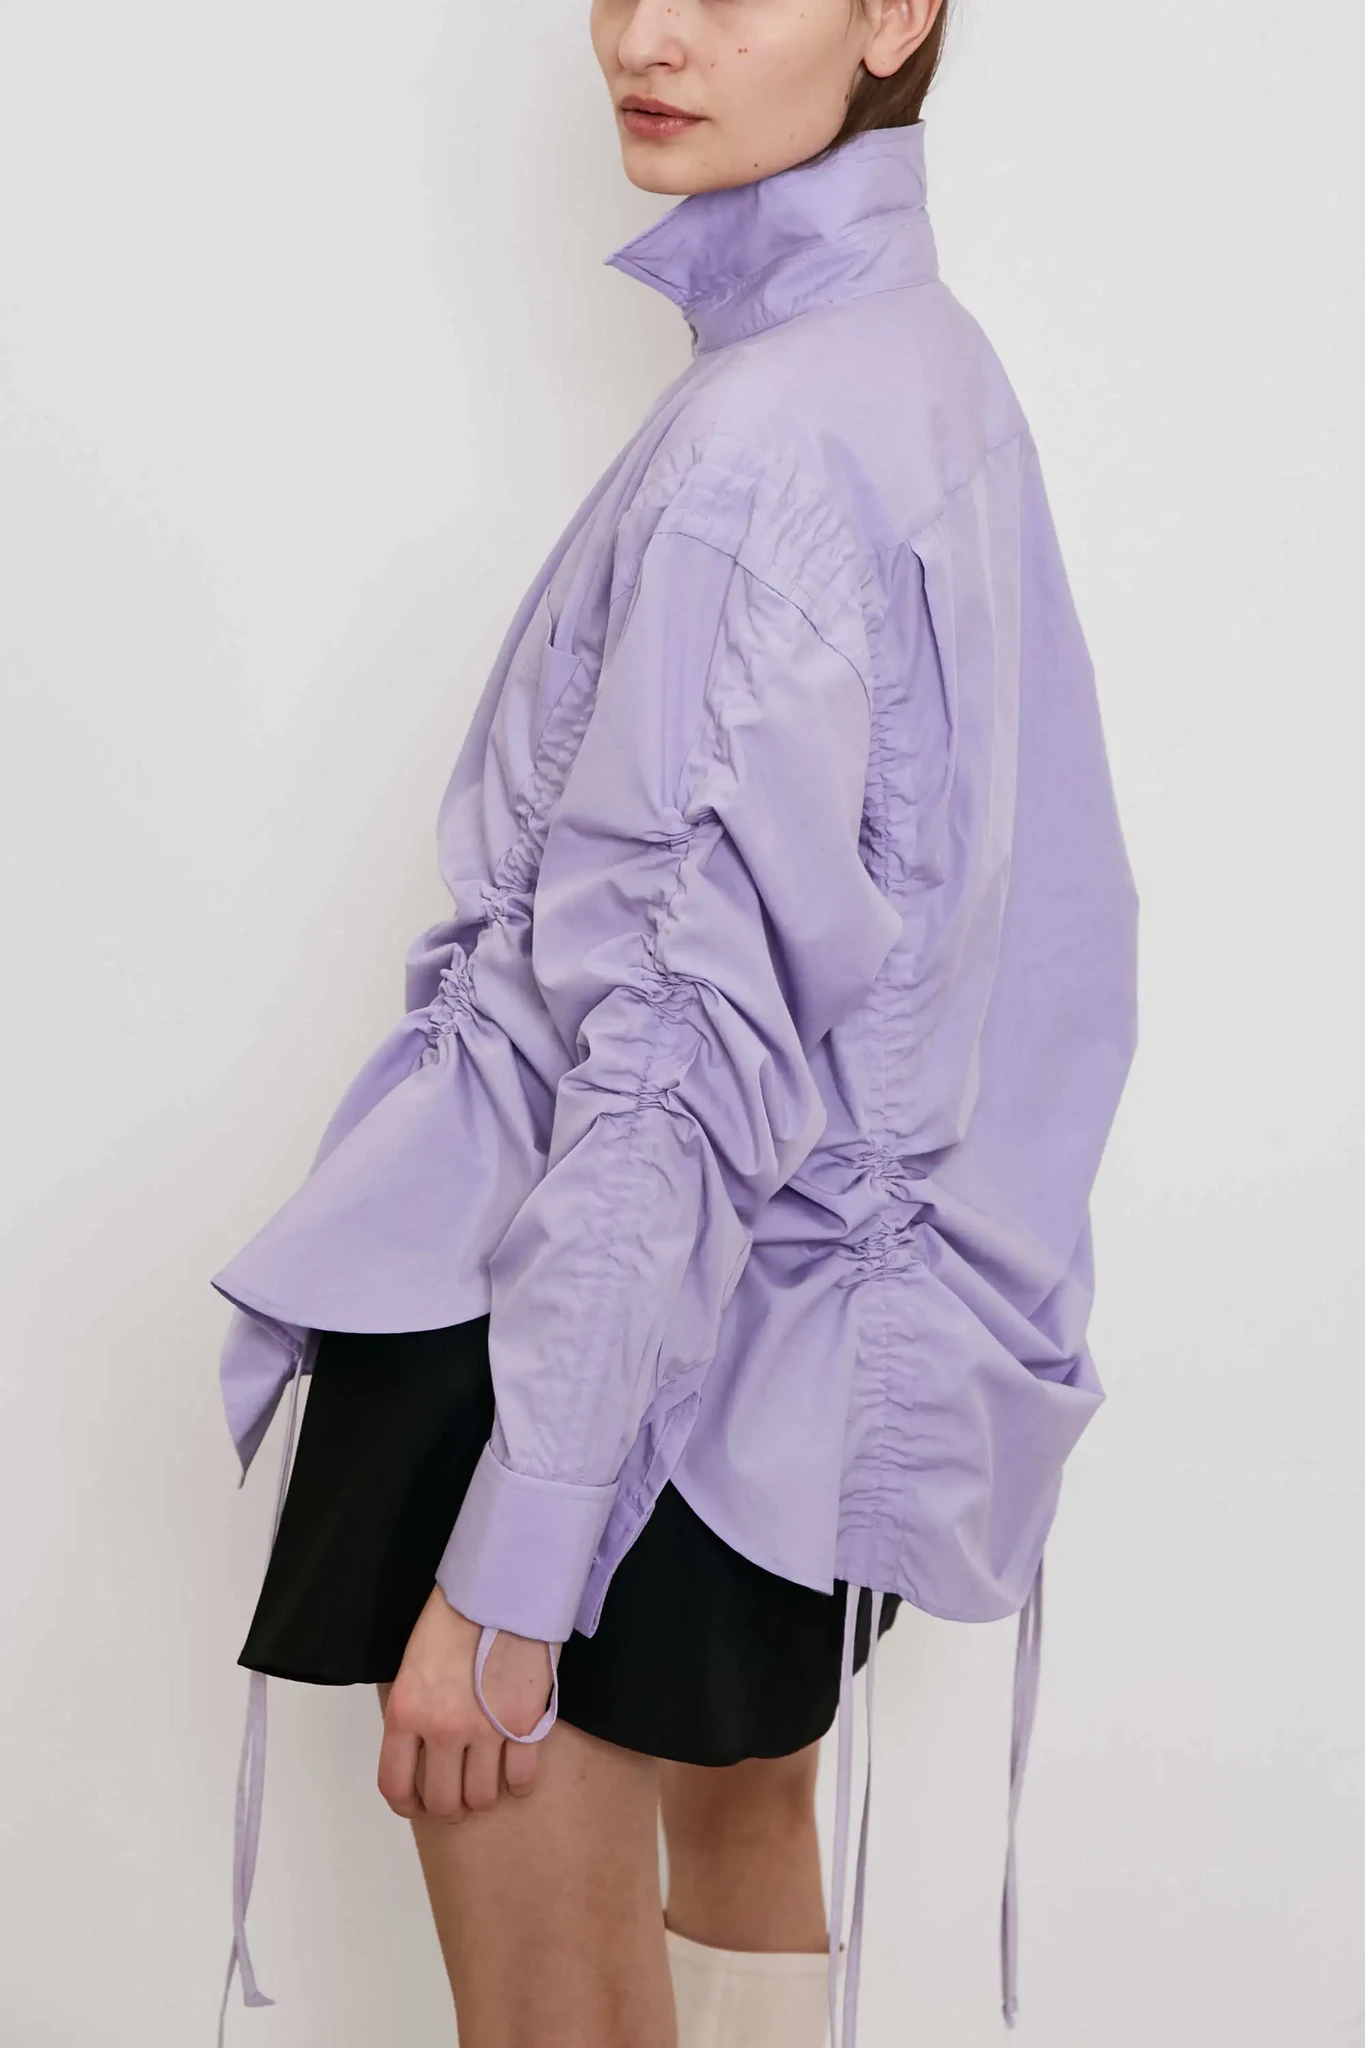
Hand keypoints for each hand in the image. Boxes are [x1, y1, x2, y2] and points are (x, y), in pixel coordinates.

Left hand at [377, 1585, 557, 1821]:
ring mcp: (487, 1730)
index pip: (395, 1784)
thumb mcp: (413, 1665)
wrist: (501, 1588)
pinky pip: (522, 1779)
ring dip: (483, 1796)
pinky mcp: (526, 1723)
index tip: (417, 1804)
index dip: (407, 1804)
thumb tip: (422, 1750)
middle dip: (449, 1806)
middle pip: (444, 1801)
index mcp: (406, 1712)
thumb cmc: (453, 1617)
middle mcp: (443, 1729)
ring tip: (487, 1782)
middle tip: (457, 1796)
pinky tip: (515, 1774)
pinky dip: (518, 1784)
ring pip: (484, 1797)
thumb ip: (414, 1712)